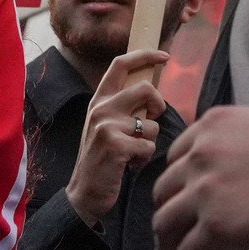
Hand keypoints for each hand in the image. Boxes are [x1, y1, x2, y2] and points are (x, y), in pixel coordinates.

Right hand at [67, 50, 170, 226]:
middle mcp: (101, 108)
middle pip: (146, 88)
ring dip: (150, 142)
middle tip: (151, 122)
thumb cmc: (103, 158)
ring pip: (152, 124)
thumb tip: (153, 90)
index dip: (145, 55)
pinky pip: (149, 145)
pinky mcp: (116, 145)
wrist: (84, 194)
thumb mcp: (107, 125)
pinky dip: (145, 158)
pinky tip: (130, 165)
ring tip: (133, 153)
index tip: (164, 56)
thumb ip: (124, 107)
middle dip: (159, 105)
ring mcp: (107, 126)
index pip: (120, 64)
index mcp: (99, 100)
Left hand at [152, 106, 248, 249]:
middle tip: (186, 237)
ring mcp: (207, 190)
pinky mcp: (219, 228)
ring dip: (172, 249)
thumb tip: (234, 171)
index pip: (176, 159)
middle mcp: (203, 153)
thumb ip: (239, 141)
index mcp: (216, 124)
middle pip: (163, 193)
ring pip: (164, 226)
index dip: (181, 187)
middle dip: (172, 217)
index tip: (191, 206)